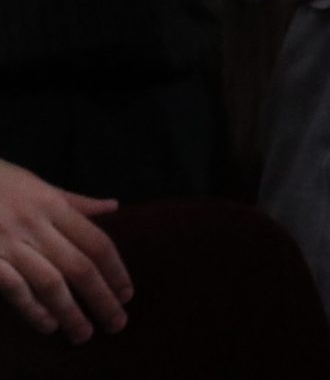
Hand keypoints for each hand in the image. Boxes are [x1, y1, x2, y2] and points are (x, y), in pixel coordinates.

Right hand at [0, 160, 129, 342]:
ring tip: (84, 334)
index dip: (116, 270)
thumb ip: (75, 202)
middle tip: (117, 323)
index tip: (127, 295)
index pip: (96, 242)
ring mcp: (8, 243)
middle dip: (101, 298)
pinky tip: (47, 324)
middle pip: (79, 266)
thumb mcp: (38, 185)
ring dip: (70, 311)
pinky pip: (13, 286)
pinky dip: (31, 308)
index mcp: (53, 206)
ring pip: (50, 282)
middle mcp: (35, 225)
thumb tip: (112, 207)